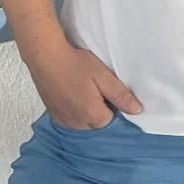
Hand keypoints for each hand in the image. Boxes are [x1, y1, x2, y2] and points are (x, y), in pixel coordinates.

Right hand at [26, 39, 141, 129]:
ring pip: (85, 124)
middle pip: (99, 124)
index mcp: (93, 115)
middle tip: (96, 89)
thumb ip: (121, 95)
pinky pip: (72, 122)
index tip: (108, 91)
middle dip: (101, 111)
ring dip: (88, 113)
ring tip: (84, 92)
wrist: (46, 58)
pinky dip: (76, 112)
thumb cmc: (74, 64)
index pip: (114, 120)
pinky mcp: (55, 116)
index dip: (114, 105)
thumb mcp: (104, 76)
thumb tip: (137, 110)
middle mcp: (78, 123)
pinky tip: (74, 96)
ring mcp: (65, 121)